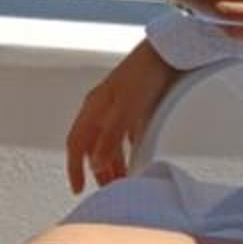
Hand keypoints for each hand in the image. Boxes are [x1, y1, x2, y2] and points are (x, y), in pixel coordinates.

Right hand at [66, 38, 178, 194]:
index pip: (76, 143)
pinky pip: (123, 134)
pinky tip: (135, 158)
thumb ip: (110, 138)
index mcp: (93, 107)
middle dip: (96, 170)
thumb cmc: (145, 74)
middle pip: (91, 145)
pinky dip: (126, 151)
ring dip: (111, 163)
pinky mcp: (134, 105)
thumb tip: (95, 164)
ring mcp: (117, 106)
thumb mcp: (126, 109)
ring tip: (121, 181)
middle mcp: (101, 108)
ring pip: (107, 141)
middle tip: (106, 192)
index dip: (74, 167)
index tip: (78, 189)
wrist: (168, 51)